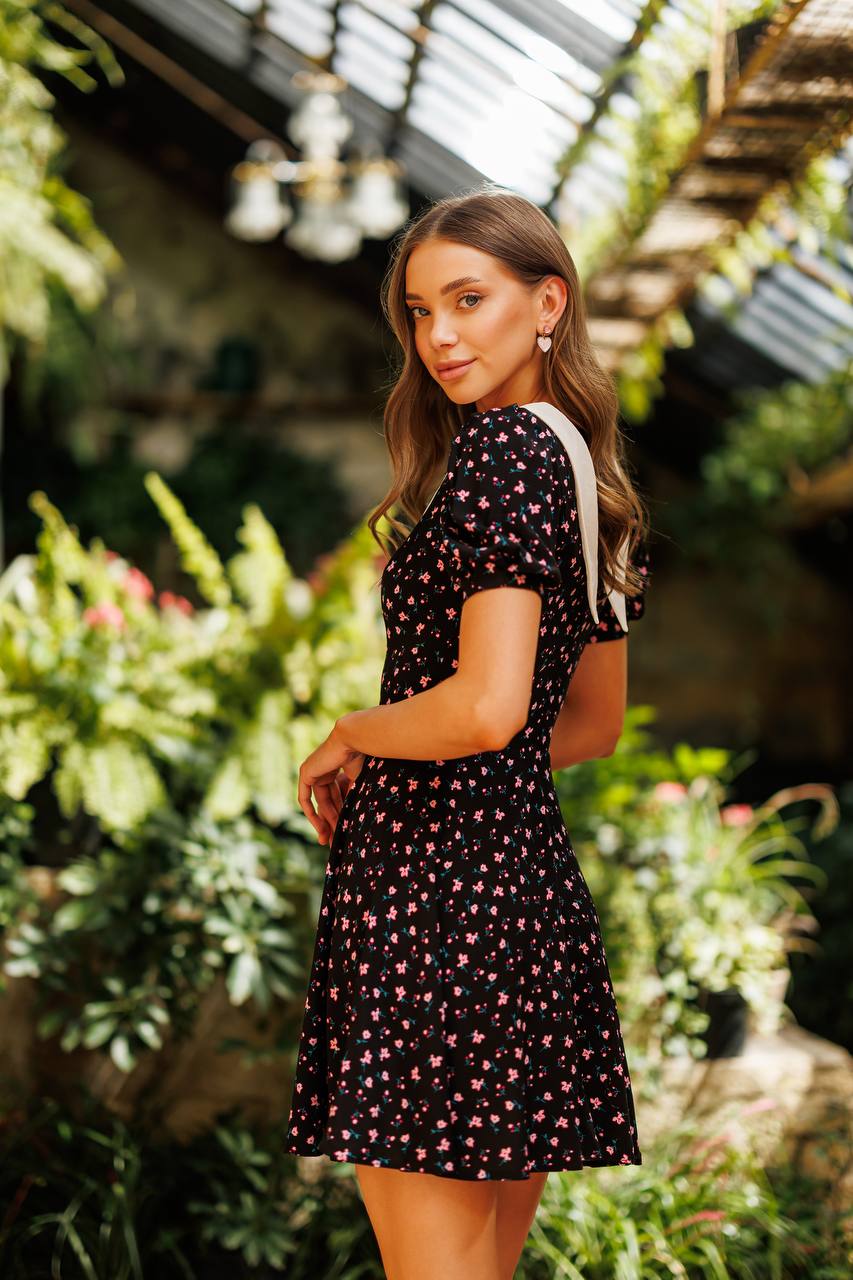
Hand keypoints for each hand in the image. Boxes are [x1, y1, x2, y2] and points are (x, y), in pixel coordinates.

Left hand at [298, 722, 364, 845]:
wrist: (355, 740)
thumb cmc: (363, 757)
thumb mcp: (360, 782)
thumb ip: (355, 797)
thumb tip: (359, 817)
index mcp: (336, 768)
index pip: (336, 796)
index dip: (340, 813)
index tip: (343, 830)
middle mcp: (323, 770)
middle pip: (327, 802)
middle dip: (331, 822)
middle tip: (334, 841)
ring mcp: (313, 771)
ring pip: (318, 803)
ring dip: (323, 821)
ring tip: (330, 838)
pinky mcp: (306, 773)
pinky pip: (305, 799)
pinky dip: (311, 813)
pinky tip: (320, 827)